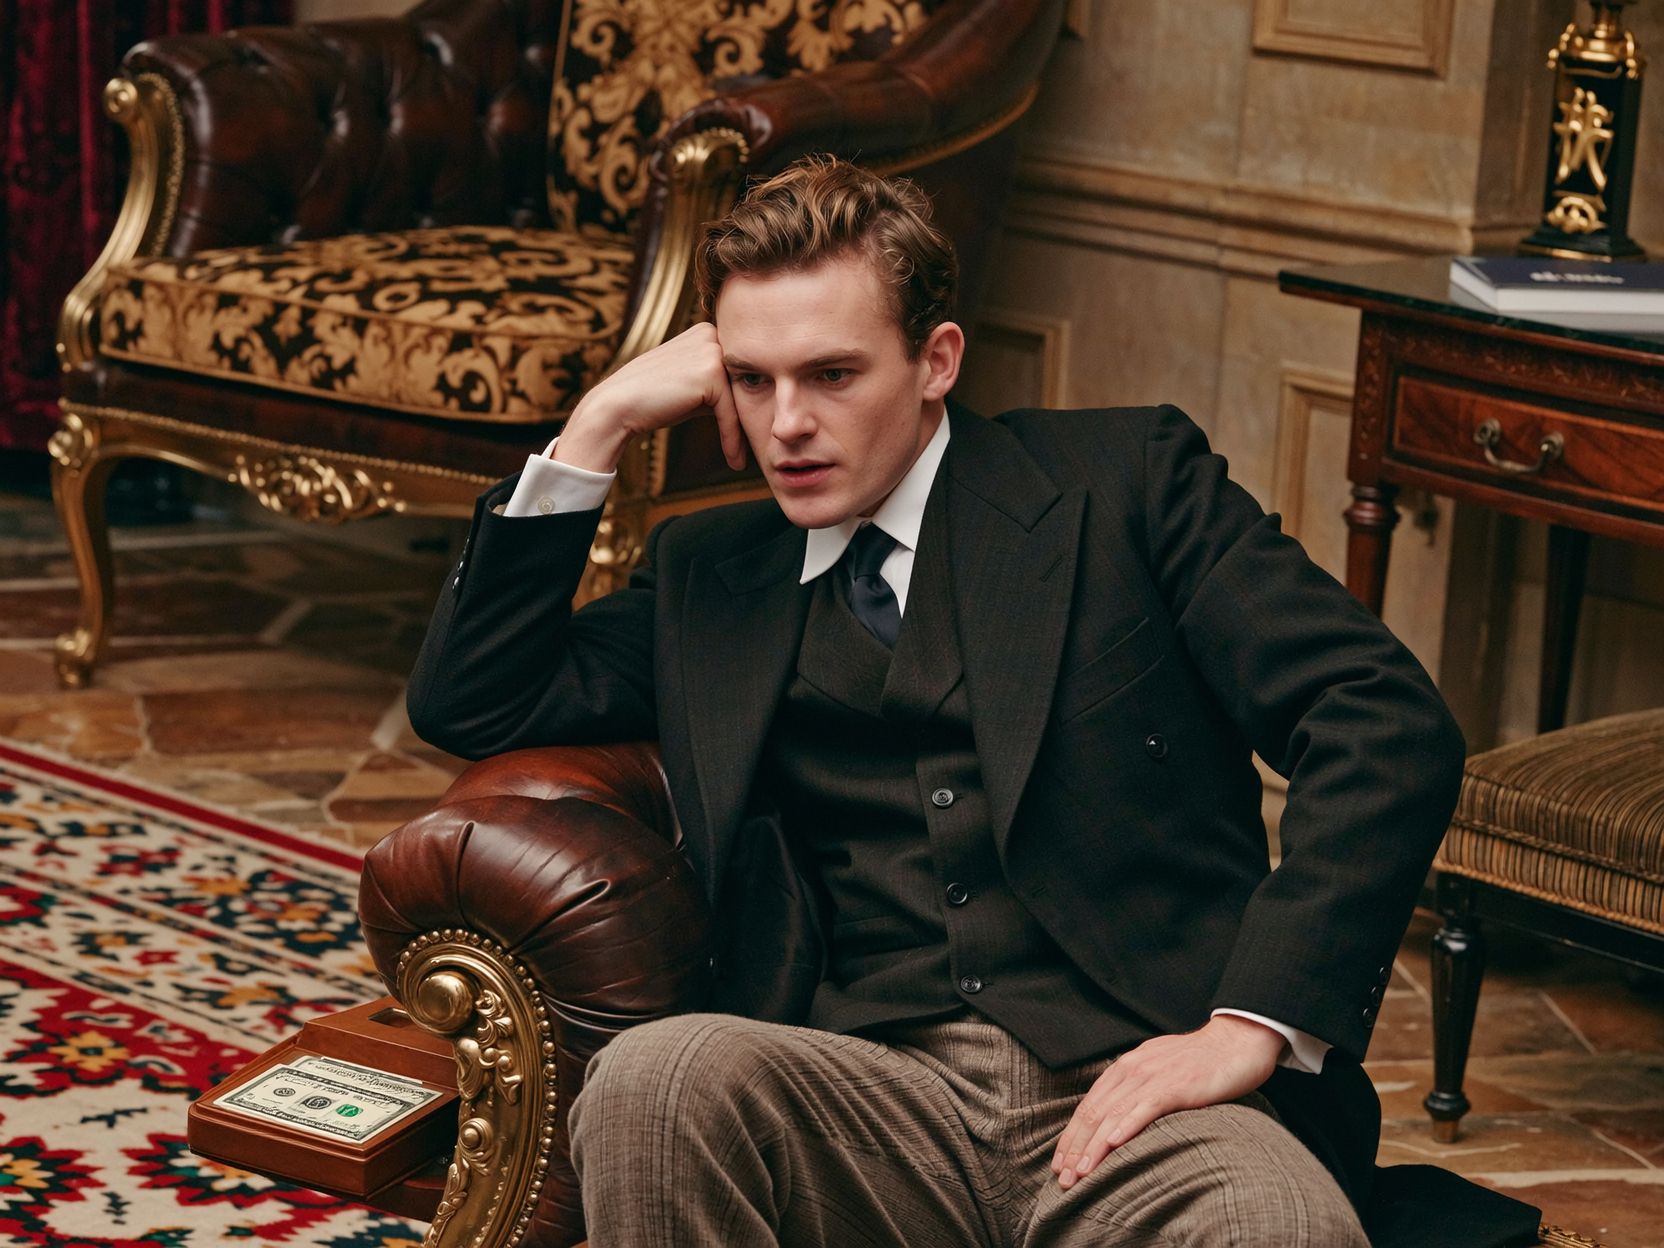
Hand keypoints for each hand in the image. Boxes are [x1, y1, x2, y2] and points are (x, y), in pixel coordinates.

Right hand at [555, 323, 745, 473]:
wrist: (618, 405)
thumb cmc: (654, 399)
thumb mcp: (691, 384)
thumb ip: (717, 383)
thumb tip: (752, 397)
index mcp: (706, 331)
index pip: (736, 370)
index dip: (743, 401)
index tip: (747, 430)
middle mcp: (710, 334)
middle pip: (742, 383)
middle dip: (747, 415)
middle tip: (752, 447)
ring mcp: (711, 350)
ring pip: (739, 398)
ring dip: (741, 431)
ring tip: (741, 458)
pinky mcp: (711, 373)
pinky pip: (730, 412)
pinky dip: (732, 438)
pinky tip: (734, 460)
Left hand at [1050, 1015, 1283, 1189]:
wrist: (1236, 1042)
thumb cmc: (1200, 1061)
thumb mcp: (1158, 1070)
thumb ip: (1136, 1089)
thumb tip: (1117, 1117)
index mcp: (1125, 1067)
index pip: (1089, 1105)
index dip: (1071, 1136)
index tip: (1060, 1164)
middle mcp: (1132, 1069)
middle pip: (1094, 1113)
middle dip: (1075, 1147)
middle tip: (1063, 1178)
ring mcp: (1152, 1076)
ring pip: (1113, 1114)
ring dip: (1093, 1147)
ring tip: (1080, 1172)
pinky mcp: (1176, 1086)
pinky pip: (1145, 1108)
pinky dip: (1126, 1126)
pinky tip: (1112, 1144)